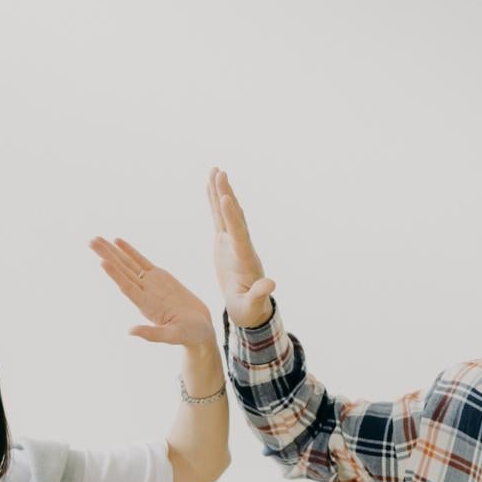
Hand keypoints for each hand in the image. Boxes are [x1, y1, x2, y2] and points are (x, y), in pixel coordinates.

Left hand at [90, 237, 215, 348]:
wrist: (200, 328)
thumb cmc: (190, 334)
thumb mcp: (173, 336)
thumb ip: (153, 334)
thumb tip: (131, 332)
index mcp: (147, 306)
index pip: (128, 287)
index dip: (116, 275)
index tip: (103, 262)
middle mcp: (145, 293)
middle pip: (123, 271)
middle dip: (107, 256)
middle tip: (91, 241)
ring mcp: (151, 284)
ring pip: (129, 264)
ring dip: (113, 251)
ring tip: (96, 239)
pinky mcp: (160, 277)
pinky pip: (141, 261)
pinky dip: (129, 251)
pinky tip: (117, 241)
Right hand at [207, 167, 275, 327]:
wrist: (249, 310)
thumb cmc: (249, 311)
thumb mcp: (252, 306)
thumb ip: (260, 295)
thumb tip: (271, 284)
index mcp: (245, 261)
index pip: (239, 235)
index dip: (232, 217)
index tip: (225, 198)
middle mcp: (241, 247)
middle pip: (234, 217)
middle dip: (227, 195)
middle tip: (220, 173)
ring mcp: (233, 243)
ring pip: (227, 213)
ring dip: (220, 192)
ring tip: (215, 170)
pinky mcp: (225, 243)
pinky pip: (219, 219)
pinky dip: (213, 202)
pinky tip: (209, 186)